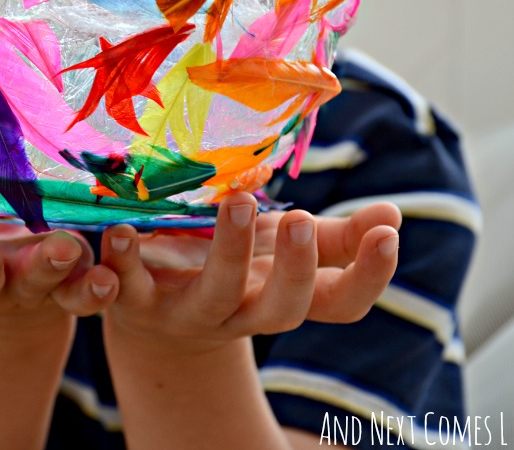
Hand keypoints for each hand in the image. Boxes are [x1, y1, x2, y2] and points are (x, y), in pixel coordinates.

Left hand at [100, 192, 400, 351]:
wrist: (150, 305)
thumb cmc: (228, 265)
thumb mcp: (277, 246)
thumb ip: (332, 236)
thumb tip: (394, 215)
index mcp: (281, 295)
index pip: (340, 304)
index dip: (369, 278)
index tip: (388, 234)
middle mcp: (241, 312)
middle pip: (282, 310)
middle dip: (295, 269)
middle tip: (300, 219)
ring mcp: (187, 312)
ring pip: (214, 297)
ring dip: (227, 253)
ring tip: (238, 203)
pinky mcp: (135, 302)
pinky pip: (127, 289)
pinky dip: (123, 260)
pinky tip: (123, 230)